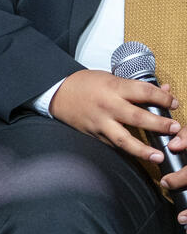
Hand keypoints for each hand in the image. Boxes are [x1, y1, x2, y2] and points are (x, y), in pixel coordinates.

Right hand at [49, 71, 186, 188]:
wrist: (59, 93)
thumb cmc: (85, 84)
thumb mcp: (112, 78)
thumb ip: (137, 87)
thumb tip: (163, 90)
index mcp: (114, 87)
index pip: (144, 92)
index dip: (163, 97)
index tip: (173, 103)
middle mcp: (108, 106)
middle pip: (138, 117)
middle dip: (159, 124)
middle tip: (175, 128)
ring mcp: (101, 123)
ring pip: (124, 139)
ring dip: (143, 149)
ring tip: (159, 156)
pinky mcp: (95, 135)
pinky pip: (114, 145)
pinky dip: (128, 151)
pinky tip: (139, 156)